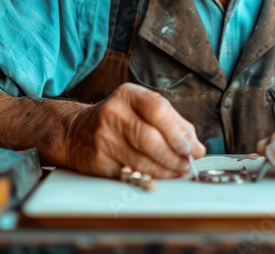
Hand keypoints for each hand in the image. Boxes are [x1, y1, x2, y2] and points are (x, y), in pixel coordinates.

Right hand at [62, 83, 205, 178]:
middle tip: (187, 164)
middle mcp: (113, 113)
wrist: (76, 131)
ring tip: (177, 172)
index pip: (158, 110)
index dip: (178, 133)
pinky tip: (158, 177)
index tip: (191, 148)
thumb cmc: (120, 120)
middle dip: (174, 156)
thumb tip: (197, 147)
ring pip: (141, 160)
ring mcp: (103, 137)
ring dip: (165, 170)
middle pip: (150, 139)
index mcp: (129, 95)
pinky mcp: (98, 160)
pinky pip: (129, 173)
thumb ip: (174, 124)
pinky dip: (148, 178)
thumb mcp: (143, 110)